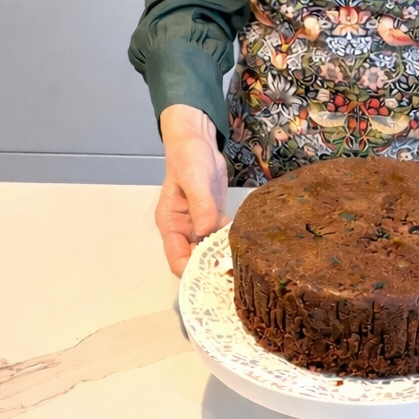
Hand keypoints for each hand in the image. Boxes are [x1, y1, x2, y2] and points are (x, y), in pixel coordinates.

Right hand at [156, 105, 229, 275]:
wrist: (197, 140)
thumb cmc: (188, 157)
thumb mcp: (194, 179)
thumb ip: (200, 205)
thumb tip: (205, 231)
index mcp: (171, 224)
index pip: (177, 259)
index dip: (193, 272)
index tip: (214, 278)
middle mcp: (184, 229)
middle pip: (195, 260)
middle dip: (212, 269)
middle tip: (236, 278)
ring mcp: (199, 224)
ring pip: (210, 250)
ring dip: (224, 258)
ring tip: (245, 267)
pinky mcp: (214, 216)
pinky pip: (222, 236)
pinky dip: (231, 242)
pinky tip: (247, 247)